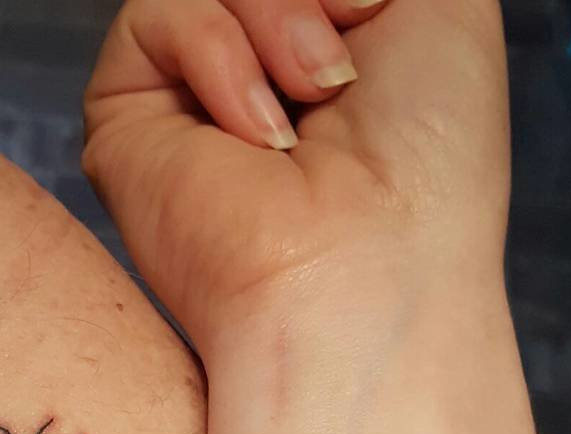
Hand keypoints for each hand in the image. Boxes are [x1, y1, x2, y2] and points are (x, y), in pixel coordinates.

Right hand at [83, 0, 509, 353]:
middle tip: (344, 77)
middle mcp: (246, 77)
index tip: (375, 18)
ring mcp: (182, 99)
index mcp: (313, 55)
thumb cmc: (427, 171)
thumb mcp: (446, 5)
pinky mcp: (124, 120)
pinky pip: (158, 9)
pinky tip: (258, 137)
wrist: (367, 271)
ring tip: (311, 102)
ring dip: (278, 18)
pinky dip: (222, 53)